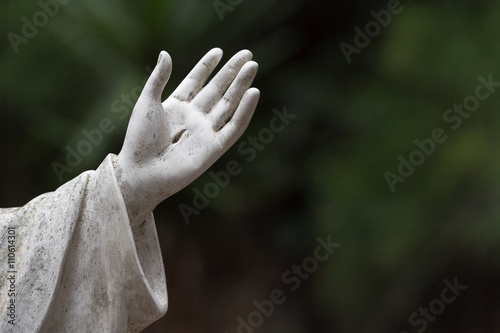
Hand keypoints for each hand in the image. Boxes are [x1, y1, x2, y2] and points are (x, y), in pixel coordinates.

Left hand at [115, 48, 259, 225]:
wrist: (142, 171)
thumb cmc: (139, 139)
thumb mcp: (147, 102)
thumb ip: (158, 78)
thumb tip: (165, 53)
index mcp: (176, 107)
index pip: (196, 82)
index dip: (207, 66)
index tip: (219, 51)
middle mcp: (193, 118)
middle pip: (217, 90)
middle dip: (232, 72)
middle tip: (247, 54)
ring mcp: (205, 132)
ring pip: (228, 105)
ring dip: (241, 86)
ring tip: (252, 66)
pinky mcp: (214, 148)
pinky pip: (234, 127)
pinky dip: (244, 111)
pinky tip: (253, 93)